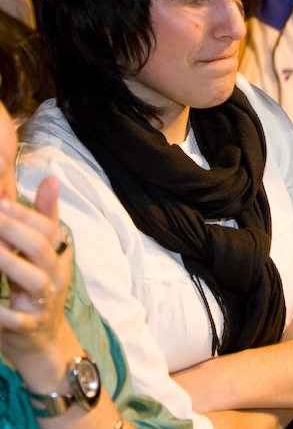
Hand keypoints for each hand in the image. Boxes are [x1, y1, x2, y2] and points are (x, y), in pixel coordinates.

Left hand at [0, 177, 72, 365]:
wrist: (43, 343)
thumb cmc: (37, 292)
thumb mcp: (45, 255)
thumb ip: (45, 217)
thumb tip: (50, 179)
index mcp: (57, 257)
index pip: (47, 230)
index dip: (25, 215)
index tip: (2, 200)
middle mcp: (55, 277)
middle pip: (40, 248)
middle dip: (15, 229)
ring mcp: (43, 303)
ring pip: (32, 279)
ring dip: (10, 263)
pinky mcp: (29, 326)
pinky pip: (16, 318)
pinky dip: (2, 312)